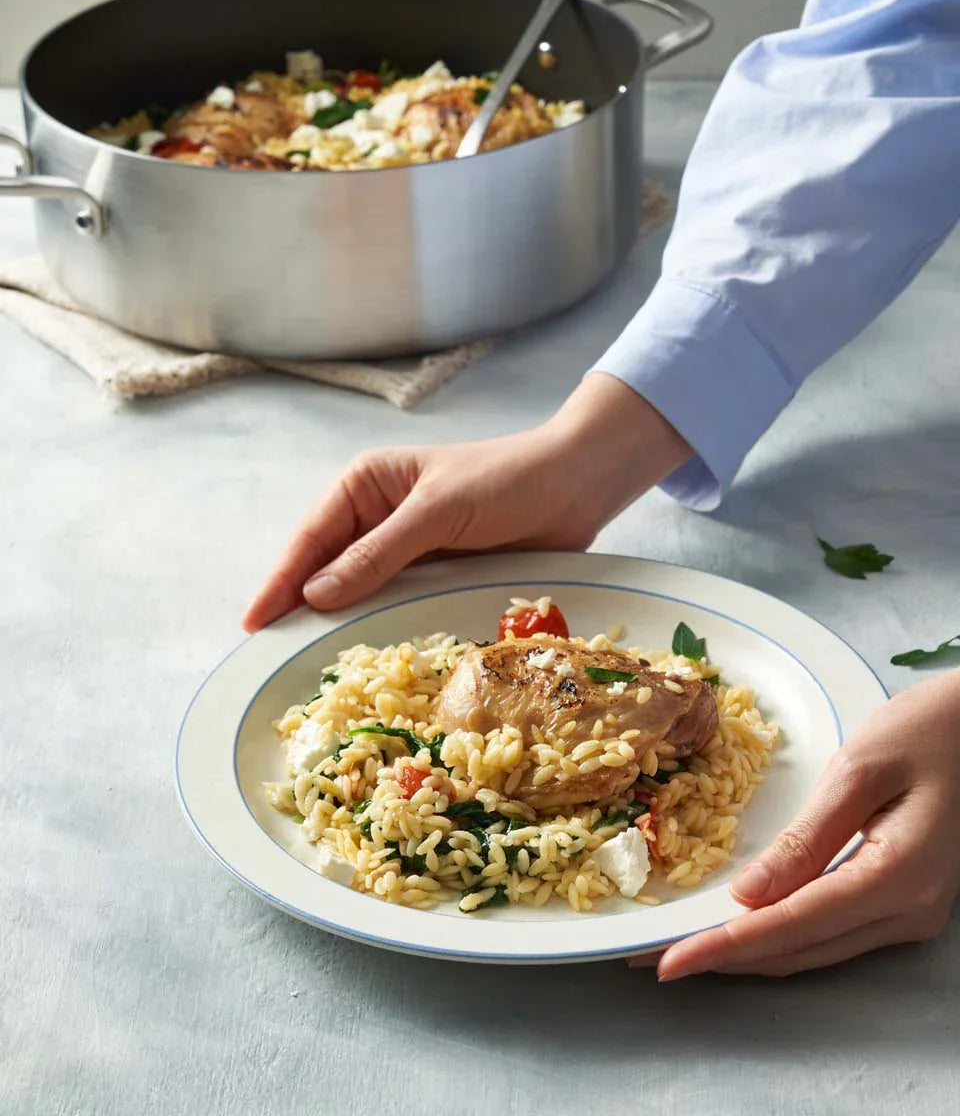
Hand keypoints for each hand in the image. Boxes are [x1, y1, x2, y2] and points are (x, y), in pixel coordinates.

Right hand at [243, 374, 690, 630]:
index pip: (311, 539)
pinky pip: (400, 606)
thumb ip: (378, 553)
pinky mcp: (438, 575)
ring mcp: (409, 550)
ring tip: (311, 669)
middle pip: (328, 571)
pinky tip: (372, 659)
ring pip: (363, 594)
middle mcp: (379, 518)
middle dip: (303, 609)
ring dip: (344, 625)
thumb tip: (317, 594)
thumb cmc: (506, 480)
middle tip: (273, 659)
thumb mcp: (437, 511)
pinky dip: (385, 629)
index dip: (281, 583)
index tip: (254, 624)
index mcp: (367, 486)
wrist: (576, 485)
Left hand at [639, 669, 959, 978]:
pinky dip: (780, 933)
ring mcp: (911, 913)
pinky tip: (739, 926)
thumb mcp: (859, 771)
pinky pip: (832, 931)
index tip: (667, 961)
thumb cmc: (925, 731)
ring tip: (684, 946)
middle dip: (724, 958)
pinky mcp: (903, 902)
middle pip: (801, 950)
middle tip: (653, 958)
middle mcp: (909, 911)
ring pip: (815, 949)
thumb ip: (806, 837)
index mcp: (899, 876)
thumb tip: (748, 895)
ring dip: (749, 952)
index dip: (726, 947)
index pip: (794, 925)